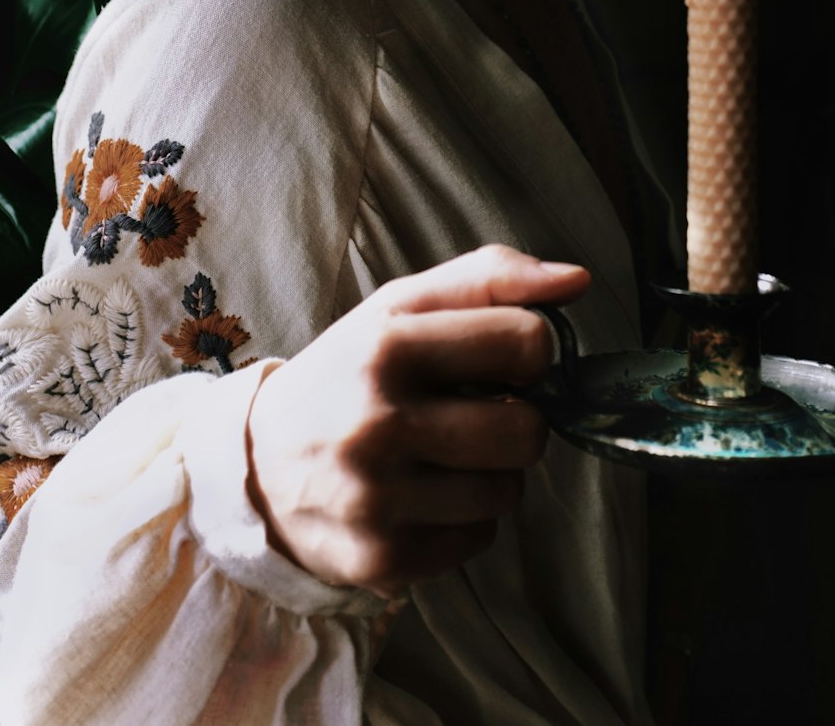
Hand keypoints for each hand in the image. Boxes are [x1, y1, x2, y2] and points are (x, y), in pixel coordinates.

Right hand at [245, 243, 589, 597]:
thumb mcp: (400, 307)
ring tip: (443, 455)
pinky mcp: (382, 557)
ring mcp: (378, 496)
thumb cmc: (348, 373)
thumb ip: (489, 279)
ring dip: (492, 473)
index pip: (525, 340)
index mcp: (385, 344)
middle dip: (518, 419)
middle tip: (477, 412)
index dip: (529, 350)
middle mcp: (377, 421)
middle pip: (526, 430)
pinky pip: (479, 540)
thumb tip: (578, 281)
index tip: (501, 358)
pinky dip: (465, 519)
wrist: (256, 462)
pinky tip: (422, 496)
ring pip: (507, 491)